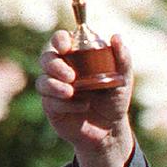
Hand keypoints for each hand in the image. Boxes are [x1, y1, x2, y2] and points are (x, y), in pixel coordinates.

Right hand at [36, 30, 134, 166]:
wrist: (110, 129)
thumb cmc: (114, 100)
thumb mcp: (123, 80)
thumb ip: (122, 59)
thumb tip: (116, 36)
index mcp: (76, 59)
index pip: (61, 41)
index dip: (59, 39)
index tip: (65, 46)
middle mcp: (62, 71)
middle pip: (47, 59)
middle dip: (55, 65)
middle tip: (71, 76)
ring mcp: (54, 88)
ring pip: (43, 80)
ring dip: (55, 85)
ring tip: (71, 92)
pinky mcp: (51, 107)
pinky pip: (50, 101)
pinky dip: (65, 103)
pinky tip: (82, 106)